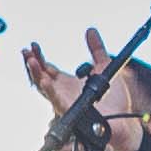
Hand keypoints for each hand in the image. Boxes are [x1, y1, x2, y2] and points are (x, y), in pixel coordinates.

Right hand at [28, 30, 150, 150]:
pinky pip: (56, 100)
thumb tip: (90, 30)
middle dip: (32, 63)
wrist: (124, 119)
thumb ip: (96, 48)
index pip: (47, 68)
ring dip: (35, 74)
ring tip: (30, 60)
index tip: (33, 45)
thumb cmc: (115, 99)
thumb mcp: (104, 66)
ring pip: (43, 87)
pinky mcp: (70, 110)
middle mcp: (62, 92)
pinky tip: (44, 80)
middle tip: (27, 50)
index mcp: (67, 83)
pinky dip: (48, 90)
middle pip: (41, 76)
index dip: (39, 57)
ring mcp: (64, 101)